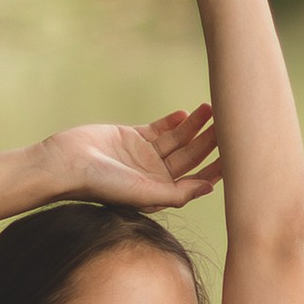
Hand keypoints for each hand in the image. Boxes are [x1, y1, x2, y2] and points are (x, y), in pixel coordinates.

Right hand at [44, 105, 222, 211]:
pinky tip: (185, 113)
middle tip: (228, 123)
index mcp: (160, 193)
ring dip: (194, 126)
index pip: (197, 180)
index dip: (218, 168)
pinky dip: (173, 121)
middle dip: (210, 141)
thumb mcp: (143, 193)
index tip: (237, 154)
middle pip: (192, 157)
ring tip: (209, 109)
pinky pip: (160, 128)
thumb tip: (209, 189)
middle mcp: (155, 176)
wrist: (65, 164)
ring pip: (179, 140)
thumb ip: (177, 194)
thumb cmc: (102, 185)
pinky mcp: (133, 137)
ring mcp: (144, 156)